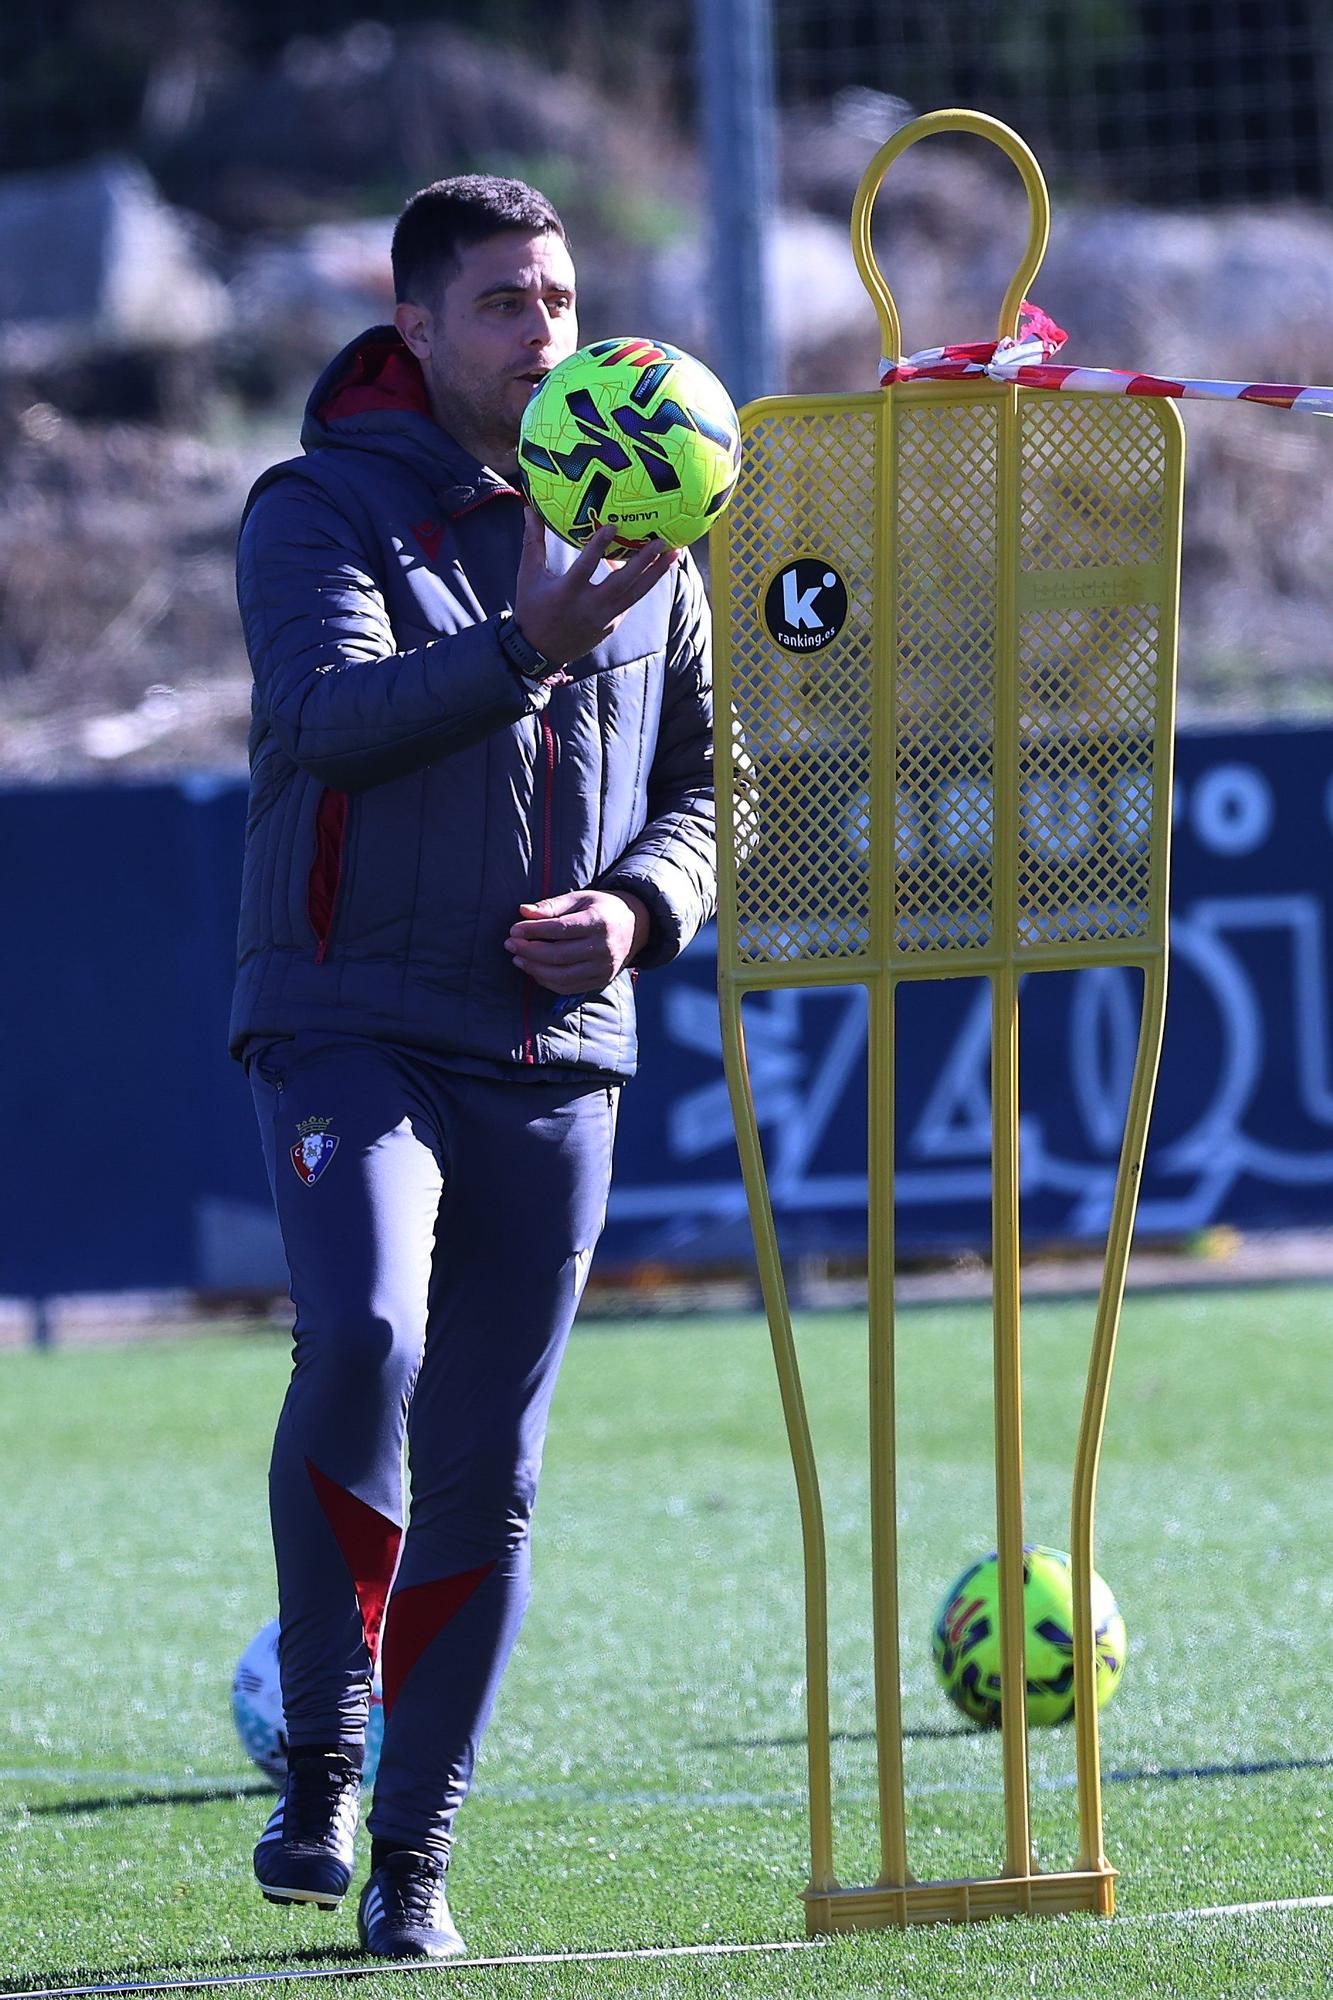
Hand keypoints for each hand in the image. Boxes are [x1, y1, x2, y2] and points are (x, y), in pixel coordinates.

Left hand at [504, 889, 650, 994]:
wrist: (636, 926)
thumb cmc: (602, 908)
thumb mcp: (580, 898)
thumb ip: (552, 906)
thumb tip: (523, 911)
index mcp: (599, 922)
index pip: (560, 929)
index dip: (533, 931)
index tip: (514, 929)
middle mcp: (604, 947)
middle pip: (558, 955)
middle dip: (529, 951)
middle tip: (510, 944)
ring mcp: (603, 968)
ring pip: (562, 975)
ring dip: (534, 969)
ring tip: (518, 959)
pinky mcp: (601, 981)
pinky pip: (569, 987)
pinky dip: (547, 981)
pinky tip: (534, 970)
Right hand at [514, 512, 678, 665]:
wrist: (540, 652)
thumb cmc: (532, 609)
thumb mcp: (528, 575)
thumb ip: (533, 542)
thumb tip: (530, 509)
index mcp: (566, 593)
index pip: (585, 567)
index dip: (599, 547)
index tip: (613, 526)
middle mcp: (589, 607)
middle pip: (622, 583)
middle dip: (644, 562)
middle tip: (661, 542)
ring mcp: (604, 618)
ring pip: (635, 594)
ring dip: (656, 574)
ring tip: (674, 554)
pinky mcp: (612, 624)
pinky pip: (630, 601)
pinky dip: (644, 585)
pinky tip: (657, 568)